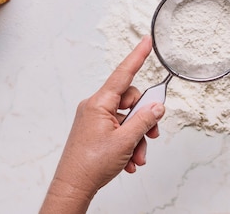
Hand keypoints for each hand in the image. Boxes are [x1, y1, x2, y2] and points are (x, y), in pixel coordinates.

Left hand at [40, 36, 164, 213]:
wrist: (73, 187)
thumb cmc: (90, 164)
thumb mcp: (125, 141)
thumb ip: (144, 120)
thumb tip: (157, 107)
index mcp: (99, 103)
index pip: (123, 74)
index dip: (137, 56)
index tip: (146, 42)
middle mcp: (96, 107)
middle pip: (131, 101)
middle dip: (144, 121)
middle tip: (151, 136)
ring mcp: (95, 120)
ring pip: (127, 119)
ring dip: (137, 138)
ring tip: (137, 157)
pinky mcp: (95, 131)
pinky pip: (119, 130)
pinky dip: (128, 145)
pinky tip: (129, 161)